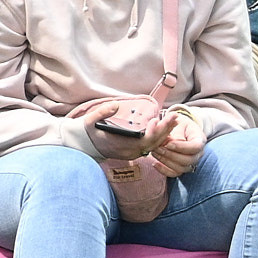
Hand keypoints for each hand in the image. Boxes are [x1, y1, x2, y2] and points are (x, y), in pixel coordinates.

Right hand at [74, 100, 168, 221]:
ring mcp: (132, 152)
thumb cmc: (87, 132)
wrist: (83, 146)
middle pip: (152, 143)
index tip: (155, 121)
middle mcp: (129, 151)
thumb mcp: (89, 121)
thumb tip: (115, 105)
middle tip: (175, 116)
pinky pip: (150, 145)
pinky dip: (159, 136)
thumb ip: (102, 112)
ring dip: (164, 132)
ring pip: (154, 145)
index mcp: (120, 145)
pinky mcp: (134, 151)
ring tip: (173, 120)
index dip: (151, 133)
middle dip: (165, 130)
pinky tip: (165, 127)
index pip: (142, 142)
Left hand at [143, 108, 206, 176]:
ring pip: (182, 168)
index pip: (195, 147)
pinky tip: (155, 163)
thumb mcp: (179, 123)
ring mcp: (190, 162)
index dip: (182, 147)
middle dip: (171, 155)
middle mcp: (198, 154)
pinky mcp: (181, 167)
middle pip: (189, 160)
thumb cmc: (180, 125)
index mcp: (200, 140)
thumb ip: (175, 132)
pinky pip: (175, 174)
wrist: (181, 129)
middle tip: (158, 148)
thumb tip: (169, 142)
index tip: (168, 144)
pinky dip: (164, 171)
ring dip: (166, 162)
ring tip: (155, 152)